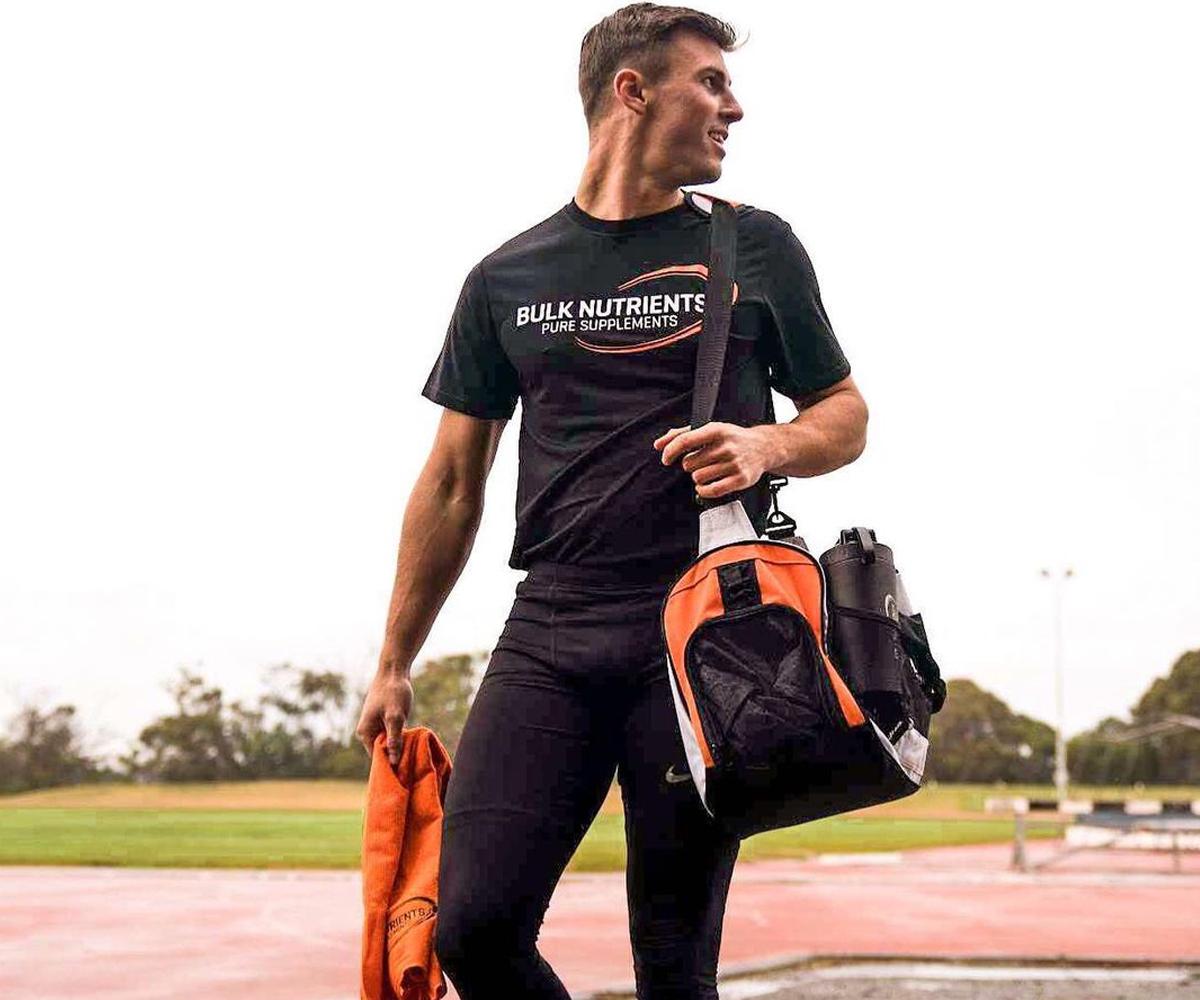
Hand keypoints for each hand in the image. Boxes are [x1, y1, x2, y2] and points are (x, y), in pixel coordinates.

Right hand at [355, 670, 413, 766]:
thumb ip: (394, 739)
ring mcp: (376, 725)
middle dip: (395, 757)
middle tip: (411, 767)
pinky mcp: (384, 719)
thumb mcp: (396, 717)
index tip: (404, 774)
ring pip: (388, 743)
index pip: (376, 758)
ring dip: (399, 748)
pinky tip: (412, 743)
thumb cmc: (394, 691)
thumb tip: (393, 761)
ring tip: (413, 758)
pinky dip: (400, 739)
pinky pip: (392, 735)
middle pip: (382, 751)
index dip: (389, 765)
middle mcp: (368, 731)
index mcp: (365, 732)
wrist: (394, 670)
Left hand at [654, 422, 772, 498]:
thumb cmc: (732, 439)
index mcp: (716, 430)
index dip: (670, 451)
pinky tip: (707, 485)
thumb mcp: (710, 430)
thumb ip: (682, 434)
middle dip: (691, 465)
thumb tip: (659, 444)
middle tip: (702, 462)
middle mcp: (725, 446)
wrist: (763, 447)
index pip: (685, 440)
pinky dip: (704, 490)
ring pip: (698, 478)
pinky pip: (711, 490)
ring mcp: (734, 463)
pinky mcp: (740, 479)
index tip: (666, 459)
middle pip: (689, 464)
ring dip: (699, 478)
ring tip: (709, 471)